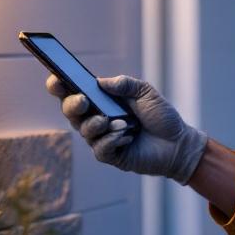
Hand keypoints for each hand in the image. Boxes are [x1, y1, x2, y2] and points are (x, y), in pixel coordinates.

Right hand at [45, 74, 208, 184]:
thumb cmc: (160, 116)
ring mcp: (101, 138)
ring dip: (98, 124)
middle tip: (84, 100)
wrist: (178, 143)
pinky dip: (111, 141)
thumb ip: (124, 84)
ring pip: (84, 131)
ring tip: (119, 122)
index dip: (59, 85)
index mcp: (101, 100)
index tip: (56, 78)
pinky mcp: (110, 156)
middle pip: (70, 111)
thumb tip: (100, 82)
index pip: (73, 91)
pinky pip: (100, 149)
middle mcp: (96, 118)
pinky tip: (125, 136)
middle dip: (72, 104)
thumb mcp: (145, 92)